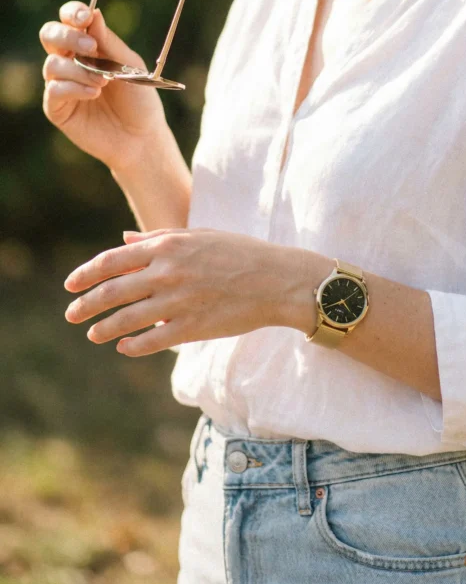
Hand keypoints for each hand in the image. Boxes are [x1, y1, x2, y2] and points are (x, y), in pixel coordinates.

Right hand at [40, 1, 168, 171]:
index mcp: (89, 45)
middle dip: (67, 37)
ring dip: (79, 70)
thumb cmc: (139, 99)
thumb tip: (94, 14)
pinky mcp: (57, 108)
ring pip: (52, 64)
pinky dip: (74, 88)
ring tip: (103, 82)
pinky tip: (94, 94)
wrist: (142, 137)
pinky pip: (54, 89)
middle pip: (50, 35)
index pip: (70, 19)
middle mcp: (70, 61)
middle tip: (91, 49)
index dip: (73, 13)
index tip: (85, 18)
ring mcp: (62, 84)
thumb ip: (110, 43)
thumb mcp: (130, 66)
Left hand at [63, 228, 287, 355]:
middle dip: (86, 305)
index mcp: (168, 245)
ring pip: (127, 319)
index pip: (112, 260)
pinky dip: (133, 346)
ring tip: (93, 334)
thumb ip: (158, 236)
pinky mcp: (192, 327)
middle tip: (71, 315)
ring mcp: (178, 301)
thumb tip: (123, 239)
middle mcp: (168, 272)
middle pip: (112, 291)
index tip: (70, 284)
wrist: (277, 279)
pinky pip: (152, 340)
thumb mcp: (199, 235)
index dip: (86, 274)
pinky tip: (124, 348)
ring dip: (104, 328)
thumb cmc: (240, 253)